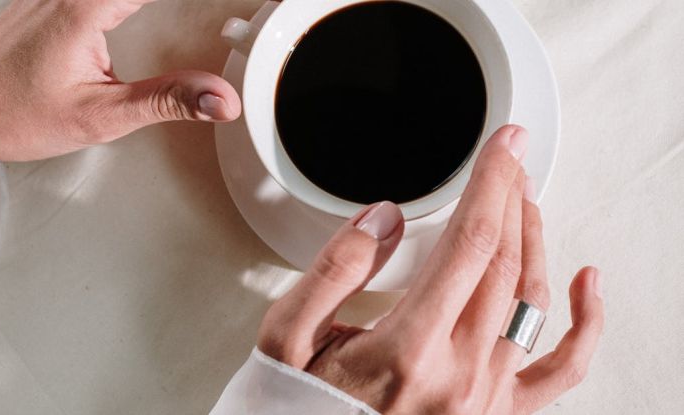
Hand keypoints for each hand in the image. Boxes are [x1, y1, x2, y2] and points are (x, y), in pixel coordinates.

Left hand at [0, 0, 240, 161]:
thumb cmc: (18, 114)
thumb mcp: (103, 115)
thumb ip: (166, 101)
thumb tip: (218, 98)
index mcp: (85, 8)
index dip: (193, 1)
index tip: (229, 8)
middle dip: (175, 4)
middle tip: (214, 12)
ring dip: (146, 2)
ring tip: (186, 9)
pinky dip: (123, 1)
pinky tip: (138, 10)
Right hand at [258, 125, 604, 413]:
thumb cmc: (300, 403)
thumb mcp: (288, 334)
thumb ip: (335, 270)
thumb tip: (384, 217)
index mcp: (407, 349)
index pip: (469, 243)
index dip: (492, 183)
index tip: (503, 146)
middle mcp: (457, 374)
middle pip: (506, 262)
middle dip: (510, 199)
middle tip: (510, 162)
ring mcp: (483, 397)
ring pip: (532, 300)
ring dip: (534, 240)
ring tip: (525, 204)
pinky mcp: (495, 413)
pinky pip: (561, 369)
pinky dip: (585, 324)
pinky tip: (586, 283)